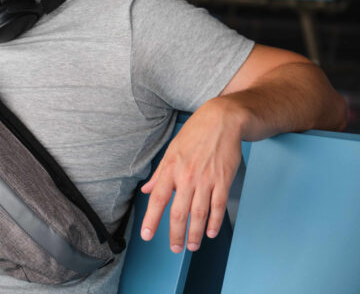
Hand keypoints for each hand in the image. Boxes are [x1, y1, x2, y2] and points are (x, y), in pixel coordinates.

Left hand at [139, 99, 242, 252]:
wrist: (222, 121)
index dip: (151, 219)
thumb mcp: (171, 151)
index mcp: (170, 169)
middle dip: (175, 234)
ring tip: (192, 246)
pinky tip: (211, 232)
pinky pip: (218, 207)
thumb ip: (159, 174)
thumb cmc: (195, 135)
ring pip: (199, 214)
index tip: (147, 235)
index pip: (157, 199)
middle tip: (174, 249)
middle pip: (179, 213)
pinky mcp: (223, 181)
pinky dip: (214, 222)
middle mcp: (187, 177)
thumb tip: (146, 190)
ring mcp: (206, 180)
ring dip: (194, 234)